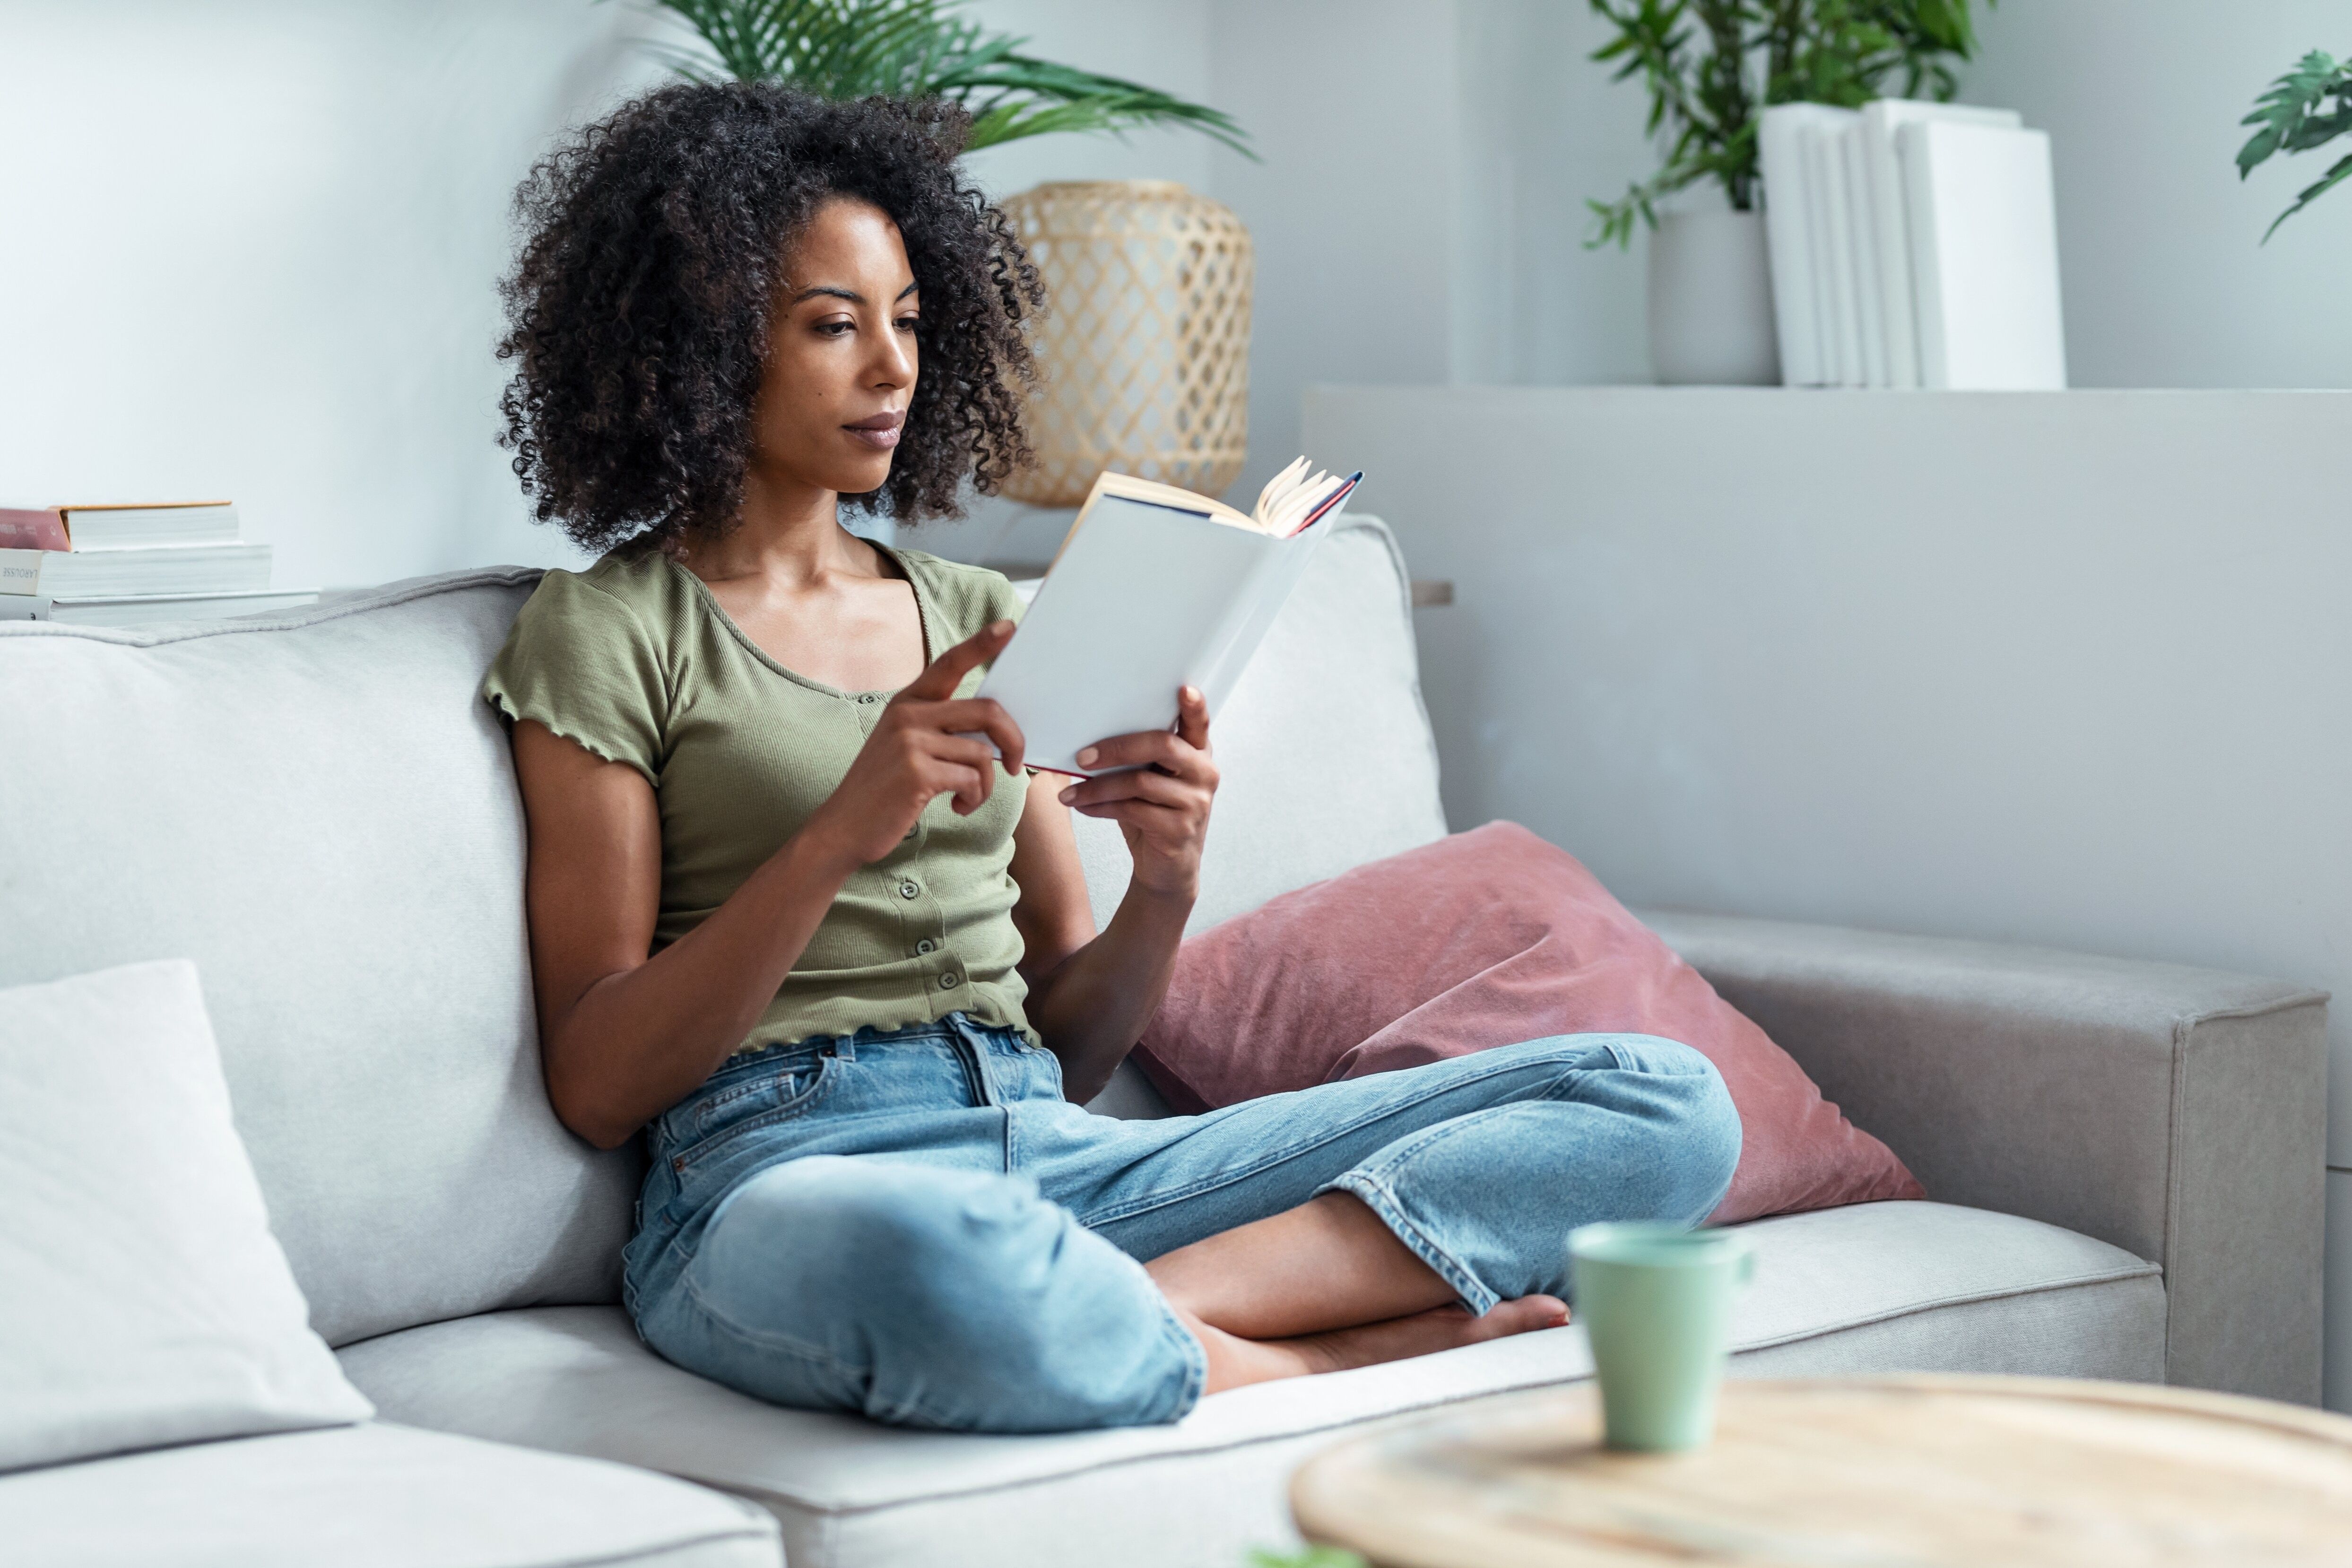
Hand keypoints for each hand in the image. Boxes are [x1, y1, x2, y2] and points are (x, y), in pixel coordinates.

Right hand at [803, 621, 1024, 868]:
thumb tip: (994, 732)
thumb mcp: (906, 745)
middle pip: (986, 711)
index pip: (949, 663)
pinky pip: (972, 779)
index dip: (981, 644)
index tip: (1009, 627)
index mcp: (908, 702)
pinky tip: (956, 807)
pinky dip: (974, 798)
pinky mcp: (917, 771)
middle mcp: (908, 714)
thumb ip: (941, 729)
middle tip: (1015, 764)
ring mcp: (911, 741)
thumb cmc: (885, 789)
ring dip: (985, 784)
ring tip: (966, 797)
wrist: (844, 826)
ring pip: (982, 753)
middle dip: (1013, 740)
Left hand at [1058, 686, 1218, 900]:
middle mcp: (1204, 774)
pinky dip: (1100, 807)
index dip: (1194, 706)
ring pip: (1139, 782)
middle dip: (1116, 748)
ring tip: (1068, 793)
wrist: (1168, 870)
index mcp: (1198, 754)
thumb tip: (1083, 740)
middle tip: (1081, 756)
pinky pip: (1132, 810)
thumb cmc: (1154, 814)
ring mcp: (1196, 803)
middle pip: (1162, 745)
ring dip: (1096, 787)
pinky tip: (1083, 807)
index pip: (1199, 723)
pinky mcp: (1180, 830)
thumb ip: (1138, 758)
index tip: (1184, 689)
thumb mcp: (1150, 781)